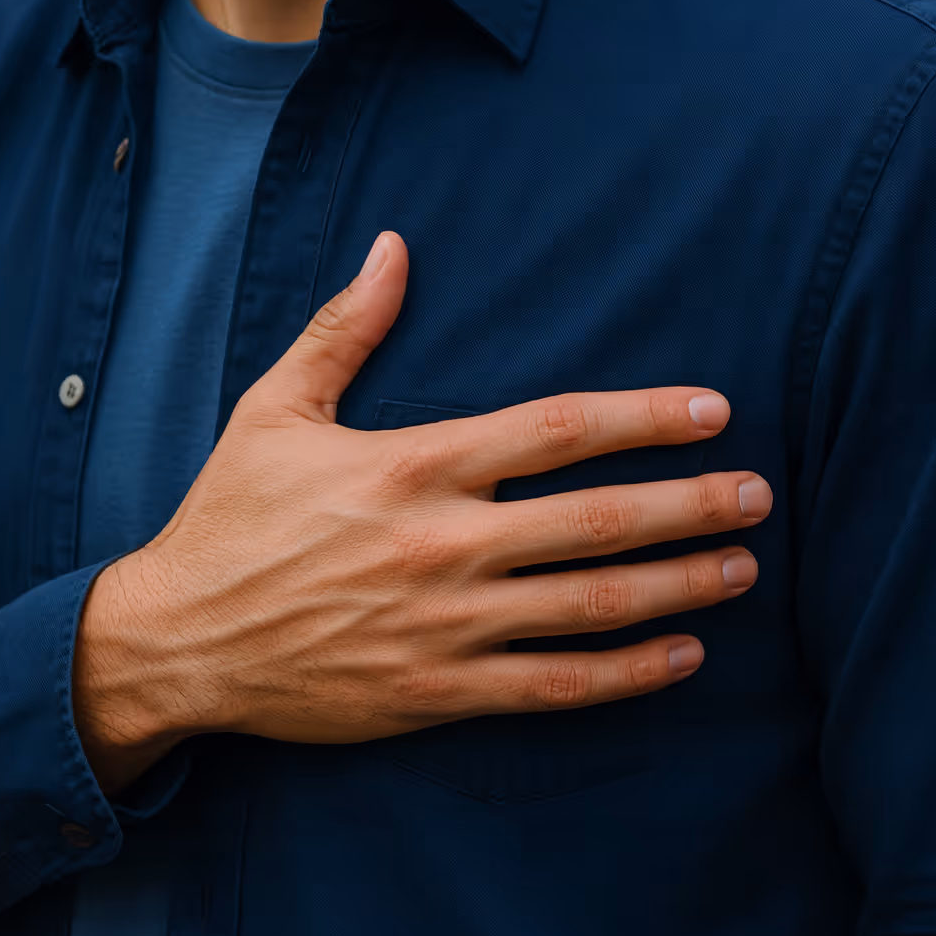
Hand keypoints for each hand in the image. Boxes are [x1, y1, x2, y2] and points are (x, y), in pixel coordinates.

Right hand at [73, 232, 769, 791]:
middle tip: (758, 495)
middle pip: (596, 519)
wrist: (177, 640)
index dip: (645, 416)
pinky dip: (625, 675)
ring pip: (590, 606)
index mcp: (413, 465)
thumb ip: (346, 328)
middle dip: (690, 505)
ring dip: (678, 586)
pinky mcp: (437, 692)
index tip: (714, 410)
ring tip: (741, 569)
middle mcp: (441, 543)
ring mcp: (445, 624)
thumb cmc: (231, 517)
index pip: (557, 430)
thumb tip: (394, 244)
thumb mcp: (276, 408)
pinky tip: (682, 656)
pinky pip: (552, 687)